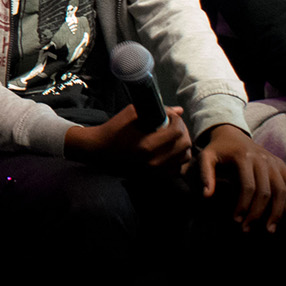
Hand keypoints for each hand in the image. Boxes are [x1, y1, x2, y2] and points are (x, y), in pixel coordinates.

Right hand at [65, 103, 191, 173]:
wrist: (100, 149)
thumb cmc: (115, 129)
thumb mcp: (132, 113)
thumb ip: (157, 110)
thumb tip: (179, 110)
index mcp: (148, 144)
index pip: (177, 132)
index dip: (178, 121)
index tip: (171, 117)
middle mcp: (154, 160)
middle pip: (185, 145)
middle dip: (183, 131)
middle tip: (174, 125)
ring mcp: (155, 170)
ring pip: (184, 158)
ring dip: (183, 145)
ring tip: (174, 138)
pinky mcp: (154, 175)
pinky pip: (177, 169)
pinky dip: (178, 159)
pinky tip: (170, 151)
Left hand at [195, 124, 285, 231]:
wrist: (232, 135)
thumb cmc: (218, 150)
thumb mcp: (206, 157)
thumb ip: (205, 174)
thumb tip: (207, 196)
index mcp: (244, 157)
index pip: (248, 187)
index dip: (243, 206)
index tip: (236, 221)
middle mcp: (263, 159)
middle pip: (266, 191)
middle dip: (258, 213)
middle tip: (249, 229)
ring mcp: (274, 162)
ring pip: (282, 190)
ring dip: (277, 212)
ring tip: (270, 229)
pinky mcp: (281, 165)